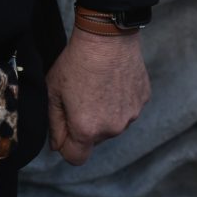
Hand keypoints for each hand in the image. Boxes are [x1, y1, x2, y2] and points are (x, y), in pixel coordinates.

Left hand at [46, 29, 150, 166]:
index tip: (64, 130)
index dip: (66, 147)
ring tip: (96, 87)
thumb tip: (57, 146)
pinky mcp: (143, 102)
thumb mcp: (53, 92)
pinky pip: (126, 110)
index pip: (75, 158)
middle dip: (84, 127)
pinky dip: (118, 102)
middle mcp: (112, 129)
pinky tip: (111, 82)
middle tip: (78, 98)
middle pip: (94, 140)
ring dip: (103, 115)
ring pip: (112, 125)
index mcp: (87, 130)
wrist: (107, 38)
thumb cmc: (75, 62)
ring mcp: (131, 116)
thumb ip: (54, 124)